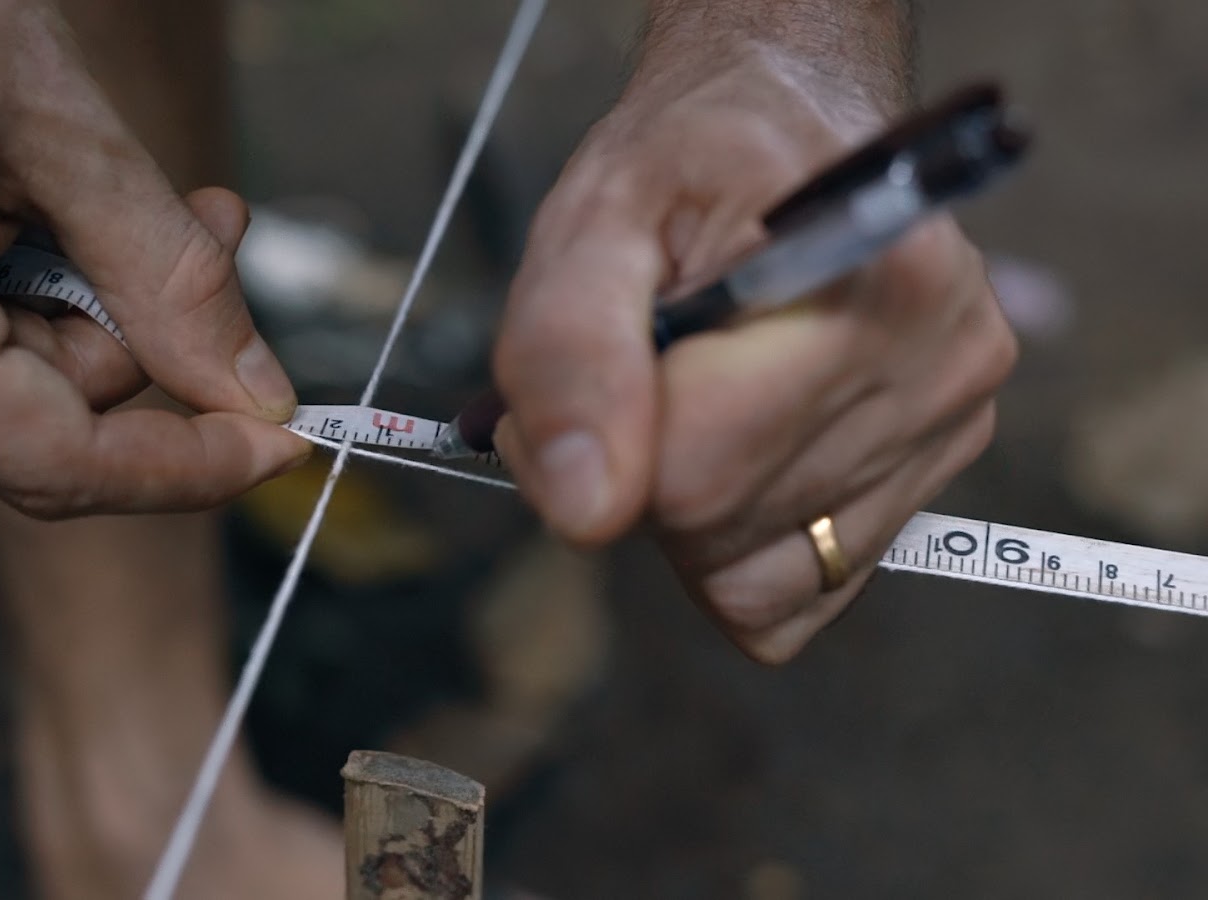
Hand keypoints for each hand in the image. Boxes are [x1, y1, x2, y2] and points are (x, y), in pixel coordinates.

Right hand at [0, 0, 308, 516]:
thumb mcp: (70, 133)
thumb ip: (171, 281)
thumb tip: (253, 392)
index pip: (53, 459)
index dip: (184, 467)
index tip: (280, 440)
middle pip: (37, 414)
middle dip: (143, 331)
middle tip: (217, 220)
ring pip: (4, 373)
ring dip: (88, 293)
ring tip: (106, 172)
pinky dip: (26, 278)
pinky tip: (39, 194)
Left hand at [493, 50, 1016, 662]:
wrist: (787, 126)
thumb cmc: (689, 160)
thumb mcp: (596, 213)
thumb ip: (569, 348)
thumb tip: (585, 509)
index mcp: (878, 279)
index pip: (688, 465)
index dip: (586, 435)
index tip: (570, 366)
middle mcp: (944, 366)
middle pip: (715, 521)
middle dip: (630, 464)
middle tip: (624, 367)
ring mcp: (950, 432)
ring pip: (750, 573)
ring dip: (678, 504)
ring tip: (687, 390)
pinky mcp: (929, 486)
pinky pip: (797, 595)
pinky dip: (732, 549)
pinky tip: (730, 450)